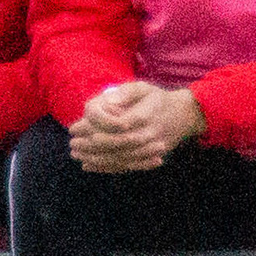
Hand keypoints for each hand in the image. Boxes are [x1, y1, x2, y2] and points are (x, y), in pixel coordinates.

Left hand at [67, 80, 201, 174]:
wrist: (183, 116)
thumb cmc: (157, 99)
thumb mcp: (143, 88)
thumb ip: (125, 93)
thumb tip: (107, 102)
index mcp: (143, 116)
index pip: (114, 126)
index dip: (94, 128)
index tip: (75, 128)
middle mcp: (147, 134)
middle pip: (114, 145)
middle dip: (90, 146)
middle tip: (73, 144)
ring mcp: (148, 148)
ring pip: (118, 158)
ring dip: (94, 159)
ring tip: (76, 155)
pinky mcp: (147, 158)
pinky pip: (124, 166)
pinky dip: (105, 168)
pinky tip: (89, 166)